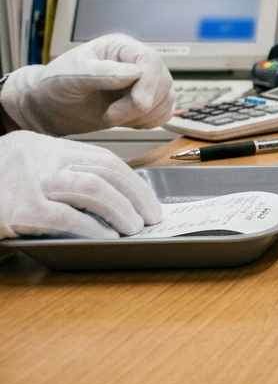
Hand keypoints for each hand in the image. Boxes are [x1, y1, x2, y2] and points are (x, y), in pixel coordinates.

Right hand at [0, 131, 161, 237]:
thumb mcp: (22, 170)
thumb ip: (56, 175)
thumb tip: (106, 199)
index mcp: (42, 145)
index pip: (101, 157)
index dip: (132, 179)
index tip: (147, 198)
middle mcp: (38, 157)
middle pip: (105, 171)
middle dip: (136, 195)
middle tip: (151, 216)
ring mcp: (28, 181)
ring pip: (94, 190)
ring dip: (122, 211)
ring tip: (135, 228)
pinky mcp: (19, 208)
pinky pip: (68, 217)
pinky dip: (94, 228)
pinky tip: (108, 237)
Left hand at [1, 34, 174, 135]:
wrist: (51, 109)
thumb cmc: (55, 86)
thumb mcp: (70, 76)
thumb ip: (100, 73)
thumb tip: (134, 73)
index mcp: (121, 48)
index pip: (151, 60)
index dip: (149, 83)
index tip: (138, 104)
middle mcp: (136, 63)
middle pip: (162, 82)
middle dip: (140, 105)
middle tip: (110, 115)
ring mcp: (144, 83)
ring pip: (165, 99)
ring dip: (143, 116)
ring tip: (112, 117)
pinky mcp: (147, 103)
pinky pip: (164, 113)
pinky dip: (149, 122)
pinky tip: (126, 121)